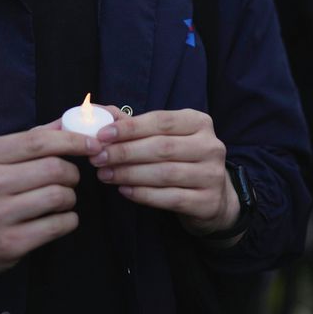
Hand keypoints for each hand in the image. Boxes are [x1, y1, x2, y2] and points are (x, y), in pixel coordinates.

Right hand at [0, 124, 99, 285]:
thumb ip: (27, 141)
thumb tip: (69, 121)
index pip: (39, 141)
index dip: (73, 141)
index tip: (92, 144)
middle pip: (54, 168)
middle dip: (72, 173)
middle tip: (69, 179)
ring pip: (59, 197)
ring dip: (70, 198)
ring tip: (60, 200)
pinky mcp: (7, 245)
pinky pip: (57, 226)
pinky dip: (67, 221)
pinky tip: (58, 219)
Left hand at [90, 107, 238, 236]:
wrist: (215, 198)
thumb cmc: (181, 161)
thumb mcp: (165, 137)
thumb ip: (134, 125)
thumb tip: (99, 112)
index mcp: (199, 122)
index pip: (161, 121)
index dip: (130, 128)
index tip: (101, 135)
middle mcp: (210, 146)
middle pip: (162, 147)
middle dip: (125, 152)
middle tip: (97, 158)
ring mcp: (212, 175)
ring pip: (164, 173)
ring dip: (129, 174)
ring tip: (105, 174)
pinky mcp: (208, 201)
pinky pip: (169, 198)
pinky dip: (143, 194)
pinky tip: (124, 190)